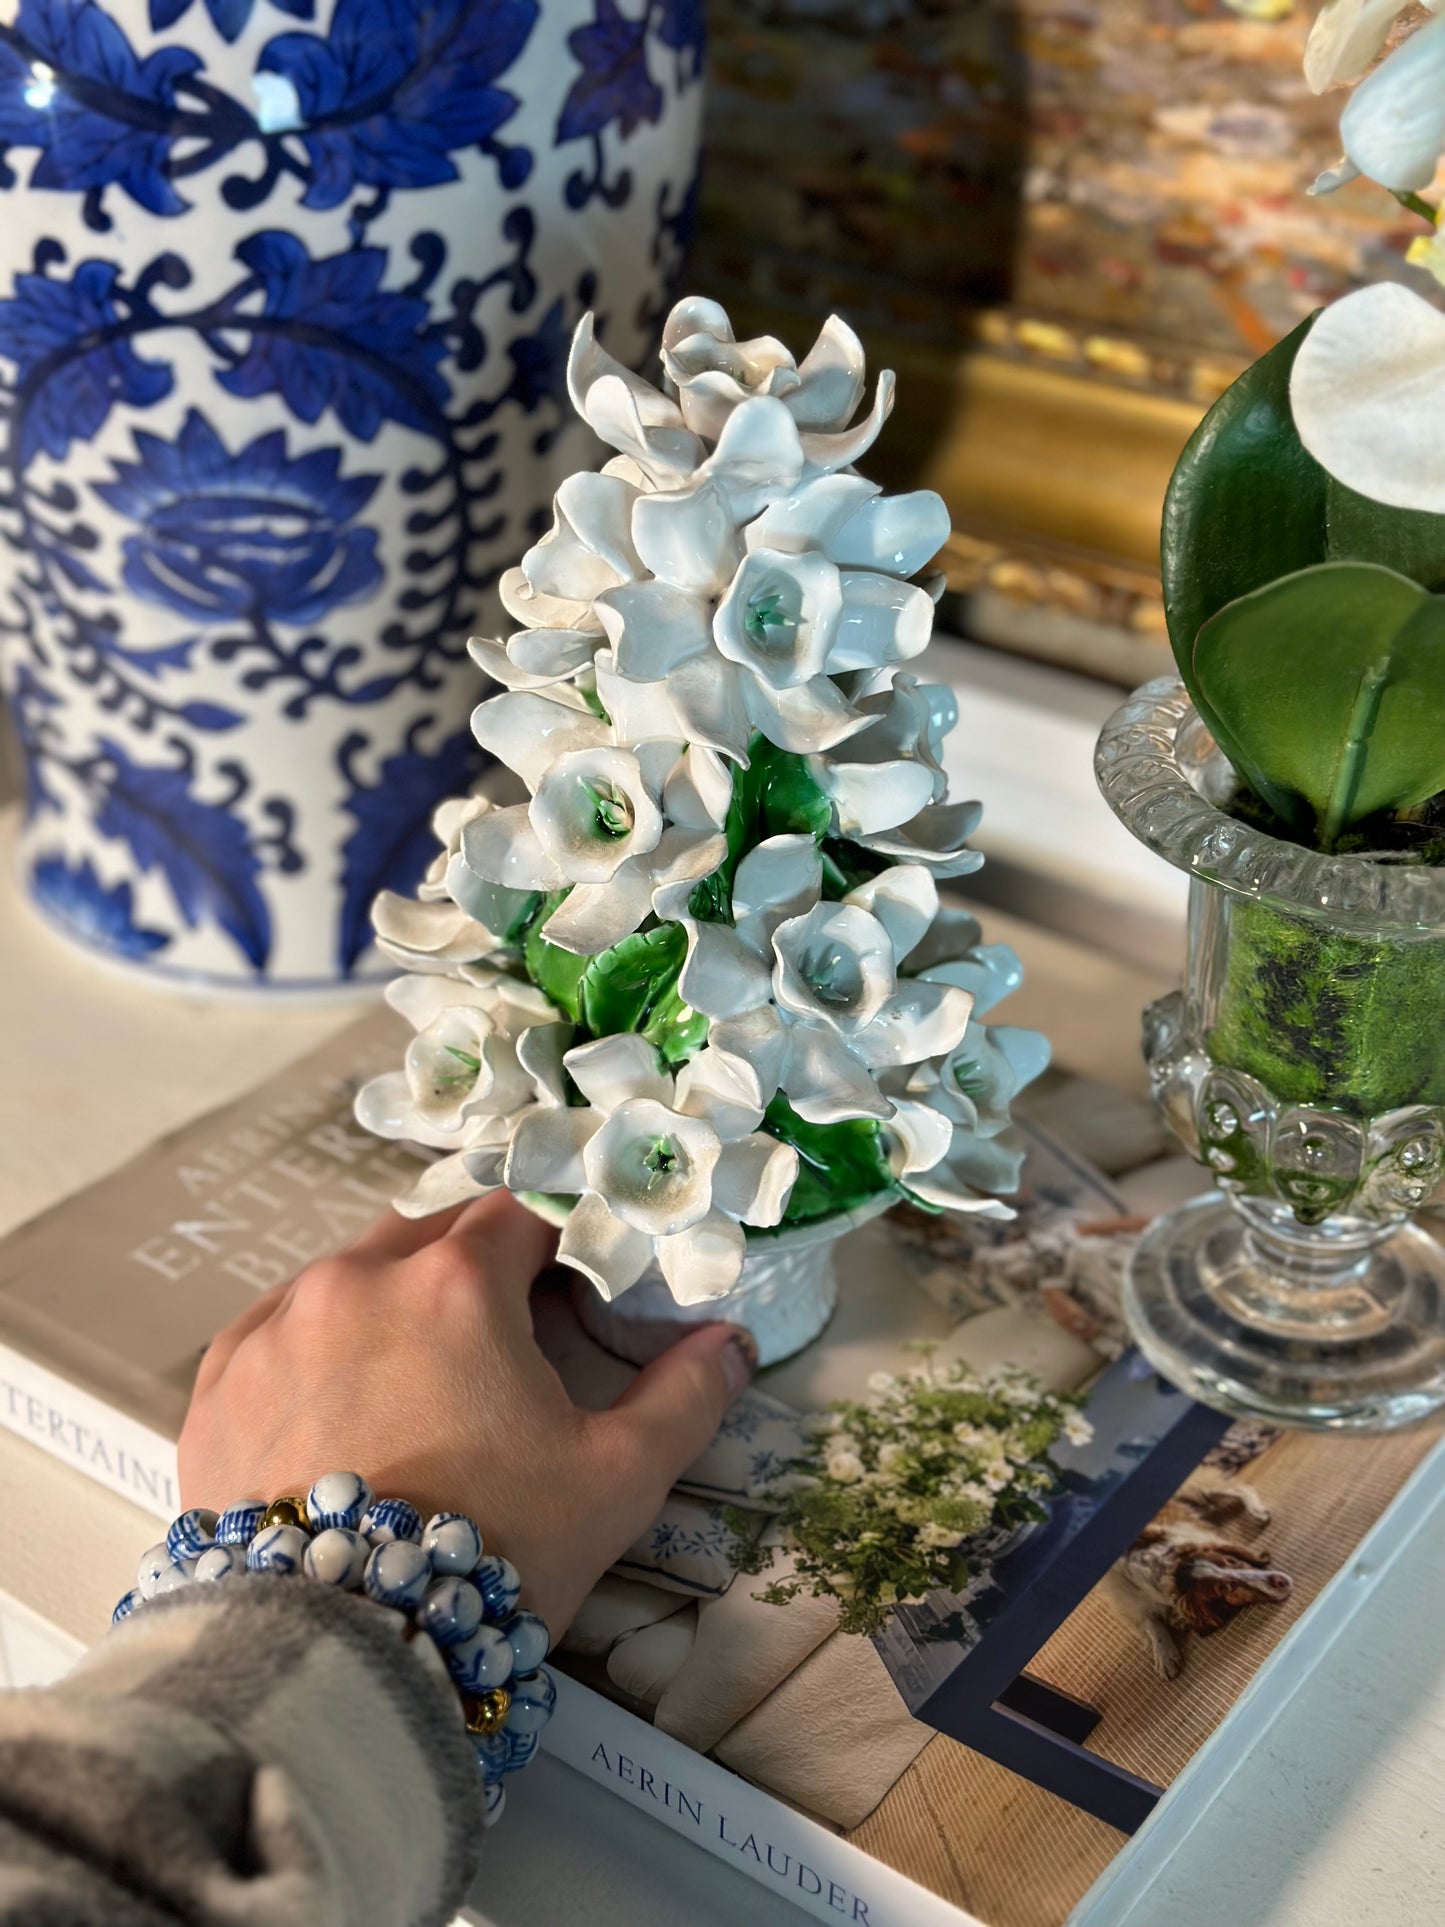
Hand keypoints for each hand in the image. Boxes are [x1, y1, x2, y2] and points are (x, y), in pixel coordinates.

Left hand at [178, 1193, 755, 1635]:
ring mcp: (276, 1326)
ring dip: (391, 1302)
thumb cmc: (488, 1554)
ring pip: (347, 1276)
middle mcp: (357, 1279)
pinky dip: (316, 1344)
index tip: (573, 1288)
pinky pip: (276, 1328)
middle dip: (472, 1267)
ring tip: (419, 1379)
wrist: (336, 1654)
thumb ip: (683, 1398)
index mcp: (457, 1282)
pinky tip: (341, 1402)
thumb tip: (732, 1345)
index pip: (520, 1215)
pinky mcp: (218, 1383)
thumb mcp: (614, 1481)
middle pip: (429, 1233)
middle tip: (503, 1337)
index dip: (557, 1244)